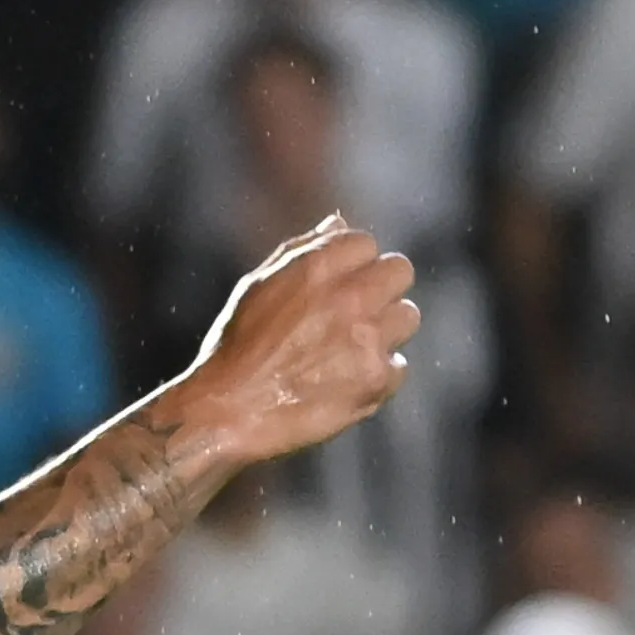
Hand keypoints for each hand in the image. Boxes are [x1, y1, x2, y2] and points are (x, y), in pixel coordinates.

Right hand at [167, 216, 417, 471]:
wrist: (226, 412)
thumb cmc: (235, 349)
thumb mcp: (256, 287)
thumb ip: (301, 251)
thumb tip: (338, 222)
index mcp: (316, 267)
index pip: (365, 244)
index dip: (352, 265)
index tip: (336, 287)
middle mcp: (349, 296)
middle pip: (400, 271)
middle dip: (380, 289)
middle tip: (353, 315)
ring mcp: (367, 337)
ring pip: (408, 316)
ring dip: (385, 331)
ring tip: (347, 351)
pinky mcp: (376, 377)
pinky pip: (398, 366)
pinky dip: (375, 376)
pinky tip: (342, 384)